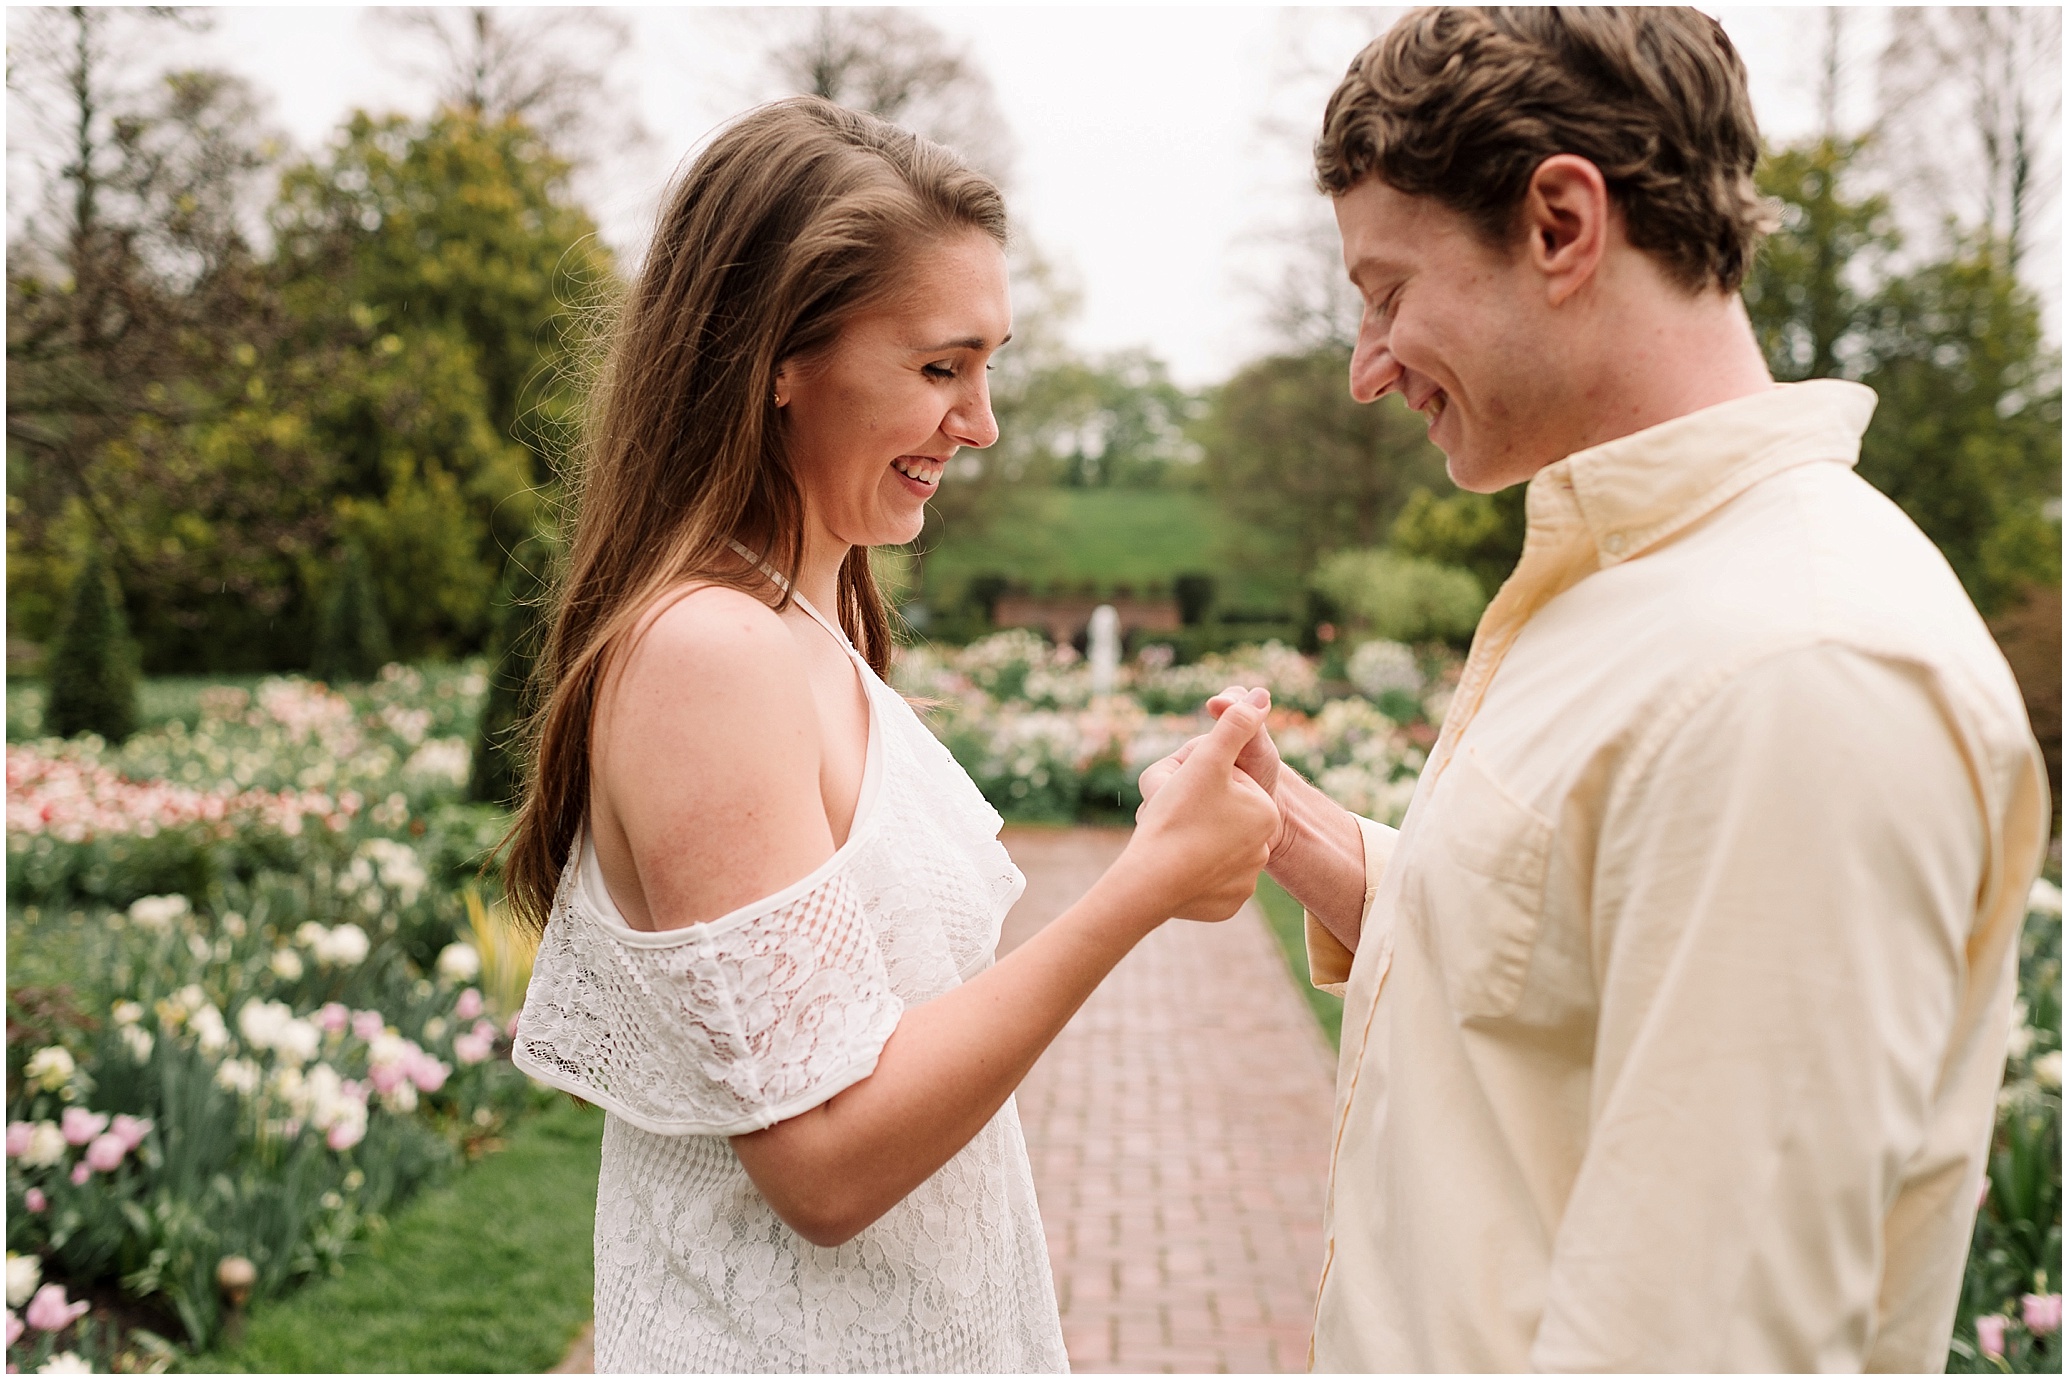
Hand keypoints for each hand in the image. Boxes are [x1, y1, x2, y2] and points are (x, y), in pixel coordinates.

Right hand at [1121, 696, 1278, 921]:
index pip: (1227, 783)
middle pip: (1218, 815)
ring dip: (1192, 838)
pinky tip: (1177, 868)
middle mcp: (1263, 849)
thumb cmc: (1180, 816)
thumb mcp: (1207, 761)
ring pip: (1211, 847)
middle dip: (1196, 809)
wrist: (1151, 882)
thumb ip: (1234, 723)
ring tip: (1171, 840)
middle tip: (1171, 815)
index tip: (1185, 794)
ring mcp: (1245, 881)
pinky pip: (1208, 881)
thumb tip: (1260, 694)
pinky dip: (1193, 874)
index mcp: (1266, 813)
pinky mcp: (1226, 905)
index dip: (1199, 780)